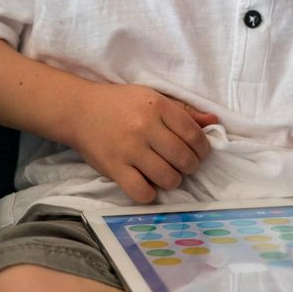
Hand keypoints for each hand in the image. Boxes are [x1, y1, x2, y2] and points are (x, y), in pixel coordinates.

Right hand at [64, 83, 216, 202]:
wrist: (78, 110)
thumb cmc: (119, 103)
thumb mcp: (152, 97)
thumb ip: (183, 110)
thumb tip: (214, 122)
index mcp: (157, 106)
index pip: (194, 134)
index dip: (202, 149)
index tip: (198, 153)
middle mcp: (144, 127)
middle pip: (184, 159)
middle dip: (190, 167)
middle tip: (183, 165)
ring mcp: (129, 149)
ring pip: (168, 178)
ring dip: (173, 181)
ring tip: (167, 175)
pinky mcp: (114, 168)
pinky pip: (142, 192)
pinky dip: (150, 194)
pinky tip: (148, 185)